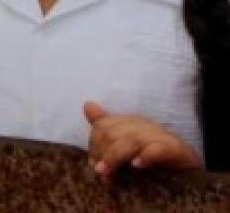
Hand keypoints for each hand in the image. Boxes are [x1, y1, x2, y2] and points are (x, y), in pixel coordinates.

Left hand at [84, 101, 202, 176]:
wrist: (191, 169)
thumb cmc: (155, 157)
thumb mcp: (129, 143)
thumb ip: (108, 130)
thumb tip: (87, 105)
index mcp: (130, 122)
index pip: (102, 126)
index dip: (93, 146)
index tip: (93, 166)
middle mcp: (143, 125)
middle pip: (112, 132)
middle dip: (102, 154)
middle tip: (101, 174)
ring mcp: (159, 136)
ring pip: (129, 140)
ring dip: (114, 158)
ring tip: (106, 174)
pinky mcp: (175, 150)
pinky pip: (157, 150)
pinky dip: (145, 157)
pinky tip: (136, 166)